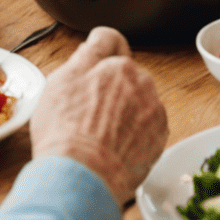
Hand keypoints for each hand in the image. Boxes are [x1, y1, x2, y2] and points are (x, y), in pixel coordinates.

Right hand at [29, 27, 167, 207]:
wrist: (83, 176)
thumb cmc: (66, 131)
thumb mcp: (61, 81)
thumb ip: (84, 55)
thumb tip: (94, 43)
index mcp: (118, 64)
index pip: (112, 43)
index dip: (99, 57)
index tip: (94, 68)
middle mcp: (142, 82)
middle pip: (126, 77)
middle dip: (112, 89)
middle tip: (88, 112)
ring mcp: (153, 110)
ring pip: (138, 102)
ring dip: (125, 111)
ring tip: (101, 135)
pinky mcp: (159, 138)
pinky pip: (147, 127)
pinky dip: (135, 134)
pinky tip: (114, 147)